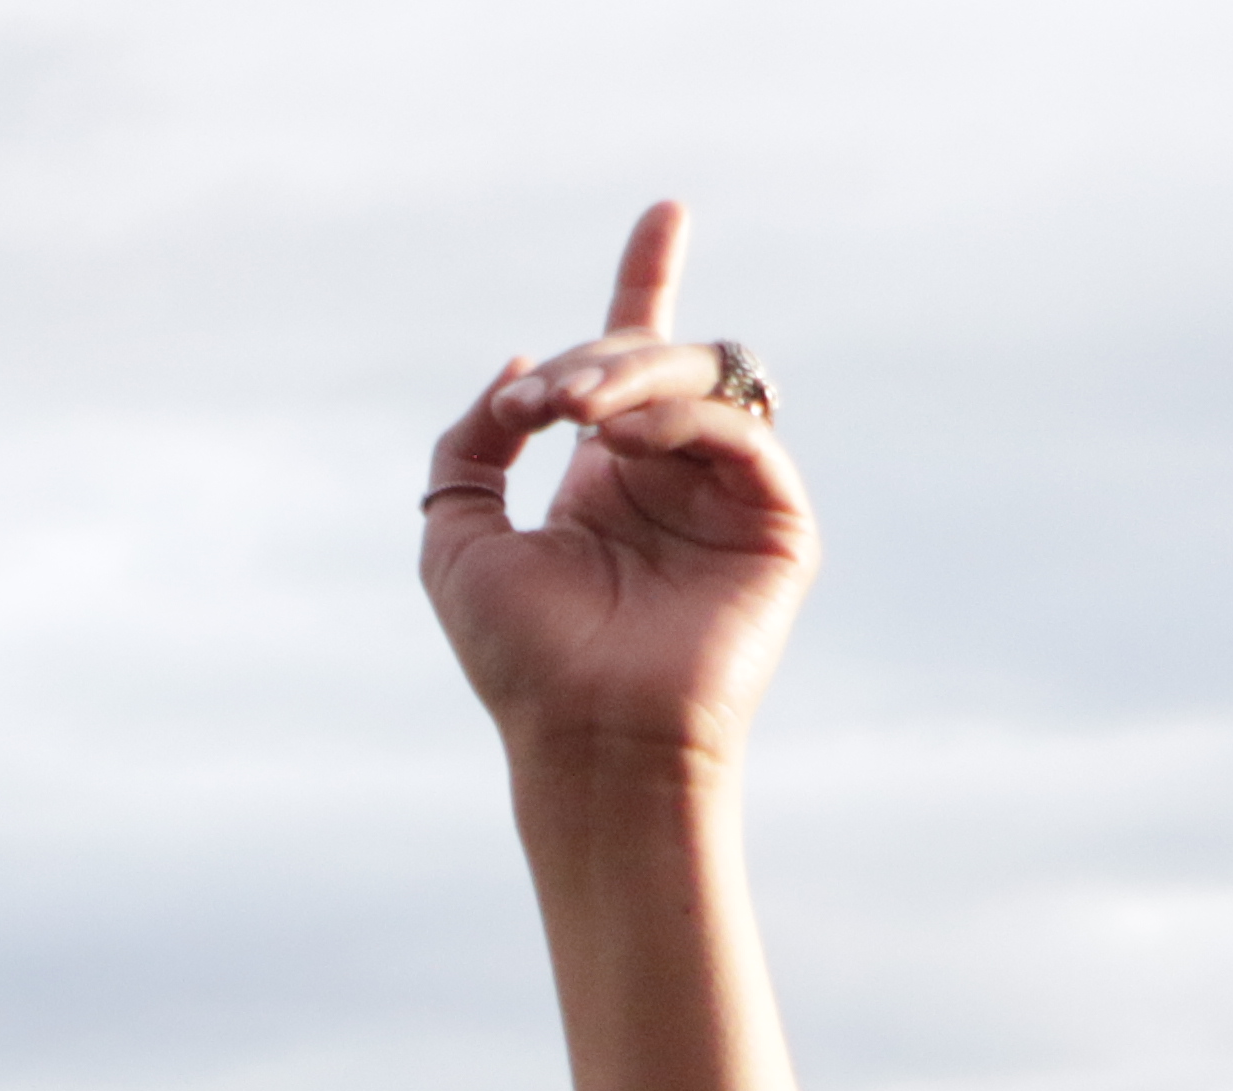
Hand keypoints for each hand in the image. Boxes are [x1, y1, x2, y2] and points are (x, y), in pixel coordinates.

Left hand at [417, 204, 812, 772]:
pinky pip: (739, 432)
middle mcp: (671, 476)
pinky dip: (677, 420)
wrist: (585, 738)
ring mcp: (730, 496)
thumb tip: (515, 366)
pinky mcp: (778, 523)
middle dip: (597, 356)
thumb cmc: (520, 660)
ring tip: (571, 413)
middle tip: (544, 397)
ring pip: (701, 381)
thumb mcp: (455, 537)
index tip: (666, 211)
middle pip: (659, 358)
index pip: (634, 359)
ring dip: (629, 378)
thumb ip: (471, 445)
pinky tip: (623, 443)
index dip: (647, 280)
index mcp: (606, 477)